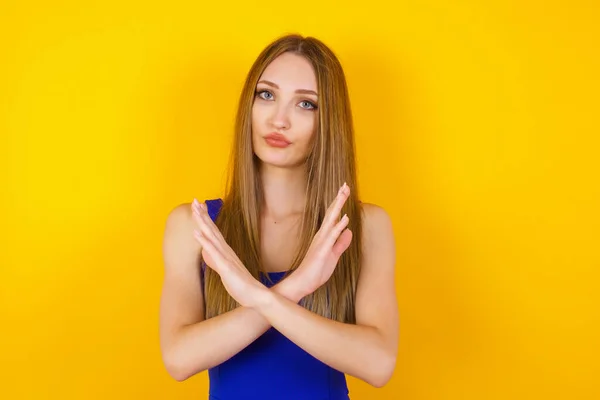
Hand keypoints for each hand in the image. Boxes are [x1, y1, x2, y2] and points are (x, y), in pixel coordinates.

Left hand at [191, 199, 265, 307]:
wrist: (255, 295)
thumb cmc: (240, 284)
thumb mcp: (224, 269)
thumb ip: (215, 260)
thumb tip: (207, 252)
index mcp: (225, 251)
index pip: (214, 231)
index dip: (206, 218)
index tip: (198, 206)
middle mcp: (226, 250)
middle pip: (212, 229)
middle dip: (203, 215)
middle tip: (195, 200)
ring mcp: (226, 257)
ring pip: (212, 236)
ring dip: (203, 223)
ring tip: (194, 210)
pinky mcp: (226, 266)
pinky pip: (213, 252)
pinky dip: (204, 241)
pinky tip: (196, 232)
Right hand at [294, 182, 352, 296]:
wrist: (302, 283)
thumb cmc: (315, 272)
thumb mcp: (333, 256)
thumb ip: (341, 244)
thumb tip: (349, 231)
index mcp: (324, 237)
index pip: (333, 217)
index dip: (339, 204)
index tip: (344, 191)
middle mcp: (322, 236)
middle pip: (331, 213)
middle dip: (339, 199)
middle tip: (345, 185)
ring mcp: (321, 242)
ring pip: (331, 220)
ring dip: (338, 206)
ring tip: (344, 193)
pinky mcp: (322, 251)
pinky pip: (331, 236)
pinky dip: (338, 226)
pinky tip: (344, 218)